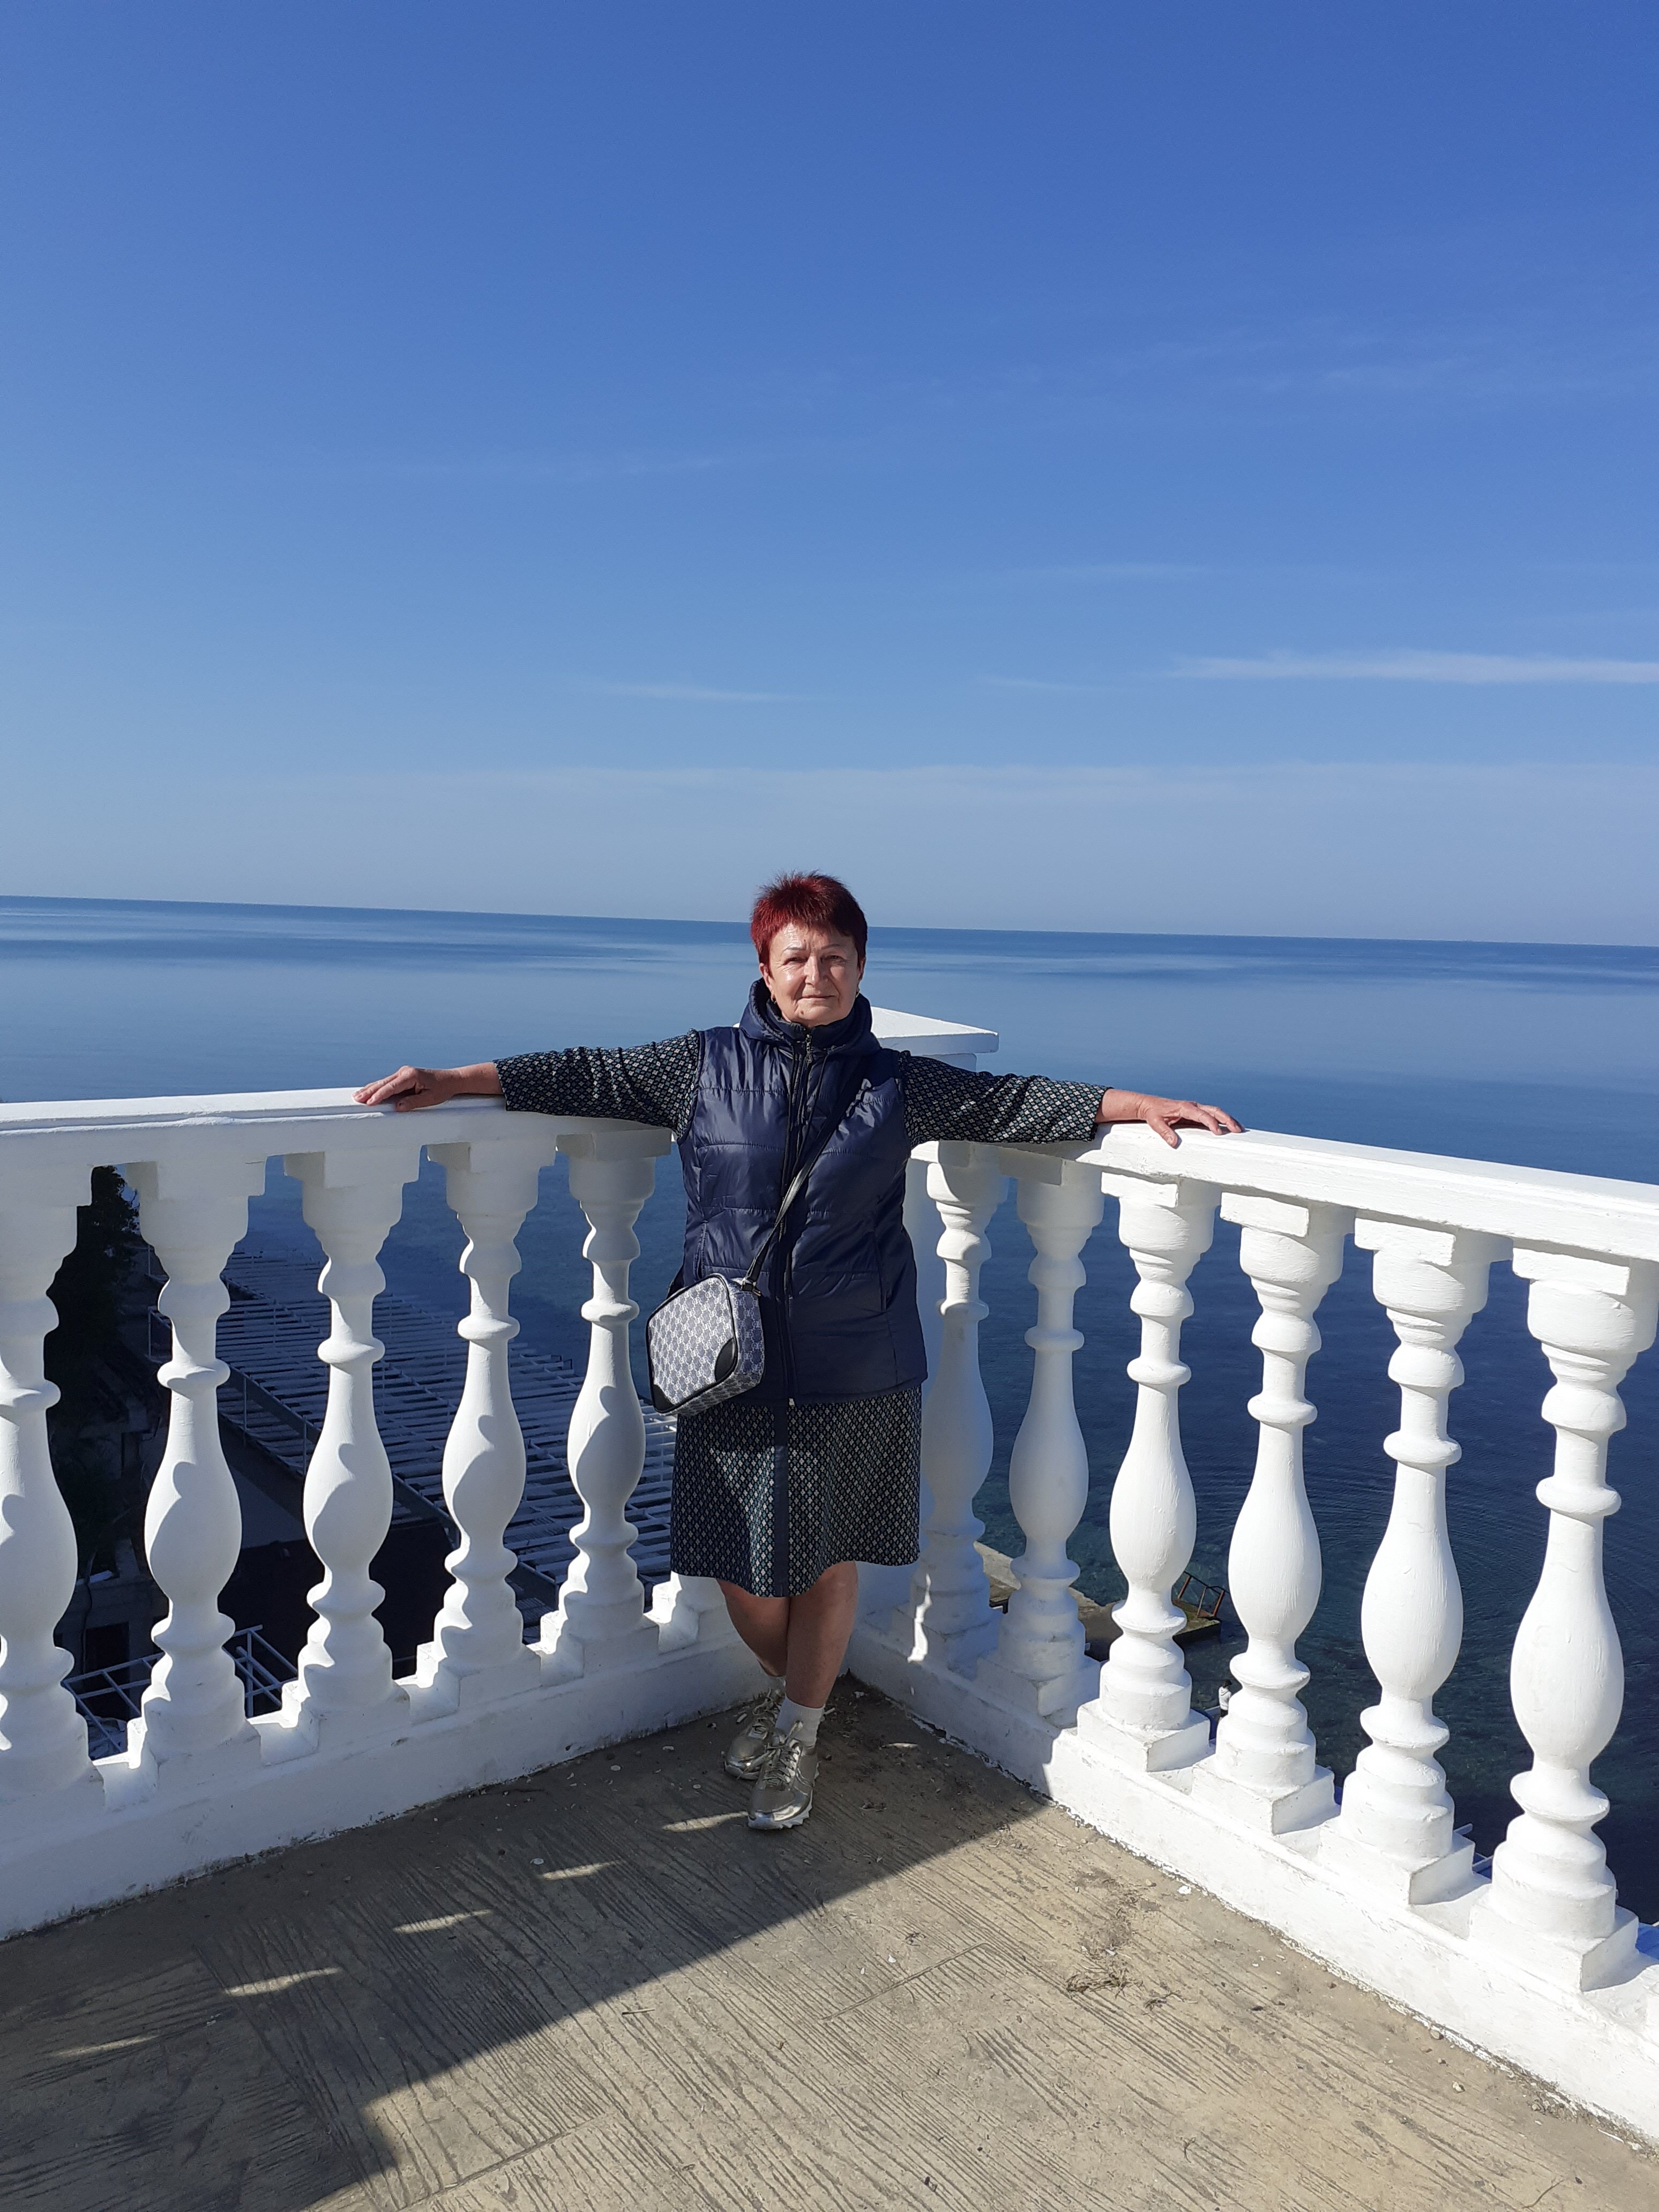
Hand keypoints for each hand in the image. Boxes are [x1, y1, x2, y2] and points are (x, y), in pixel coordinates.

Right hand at [354, 1063, 500, 1111]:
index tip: (369, 1101)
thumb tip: (398, 1107)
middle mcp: (405, 1072)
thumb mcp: (430, 1098)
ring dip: (370, 1089)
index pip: (391, 1087)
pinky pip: (387, 1082)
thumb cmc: (442, 1089)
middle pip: (383, 1083)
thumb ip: (413, 1102)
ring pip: (383, 1082)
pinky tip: (368, 1091)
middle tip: (356, 1098)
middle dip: (369, 1091)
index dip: (379, 1095)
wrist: (451, 1079)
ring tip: (357, 1095)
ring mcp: (403, 1073)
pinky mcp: (403, 1076)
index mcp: (411, 1076)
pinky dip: (377, 1087)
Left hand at [1097, 1088, 1242, 1149]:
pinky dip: (1221, 1120)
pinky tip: (1228, 1127)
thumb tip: (1173, 1143)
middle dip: (1227, 1119)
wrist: (1149, 1105)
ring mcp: (1195, 1108)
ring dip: (1228, 1119)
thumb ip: (1164, 1132)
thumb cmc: (1152, 1113)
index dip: (1211, 1122)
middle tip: (1237, 1130)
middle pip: (1214, 1110)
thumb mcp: (1156, 1123)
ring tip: (1238, 1129)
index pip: (1202, 1114)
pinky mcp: (1195, 1113)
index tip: (1218, 1132)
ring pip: (1215, 1111)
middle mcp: (1192, 1106)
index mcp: (1184, 1107)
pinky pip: (1211, 1115)